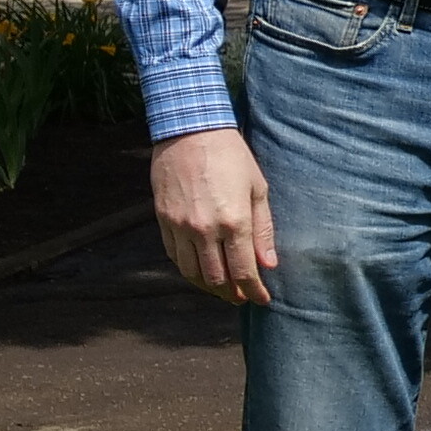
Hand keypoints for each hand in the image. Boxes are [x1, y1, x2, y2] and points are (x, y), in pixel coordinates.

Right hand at [153, 127, 275, 305]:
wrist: (190, 131)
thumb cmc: (231, 157)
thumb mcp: (257, 190)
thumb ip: (263, 231)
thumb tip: (268, 265)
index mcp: (234, 222)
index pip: (244, 271)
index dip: (255, 291)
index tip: (262, 300)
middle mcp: (204, 229)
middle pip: (217, 279)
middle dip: (232, 293)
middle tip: (242, 298)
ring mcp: (179, 226)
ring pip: (192, 272)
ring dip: (208, 286)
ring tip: (222, 289)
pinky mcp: (162, 220)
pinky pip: (174, 256)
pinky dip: (188, 269)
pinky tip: (200, 270)